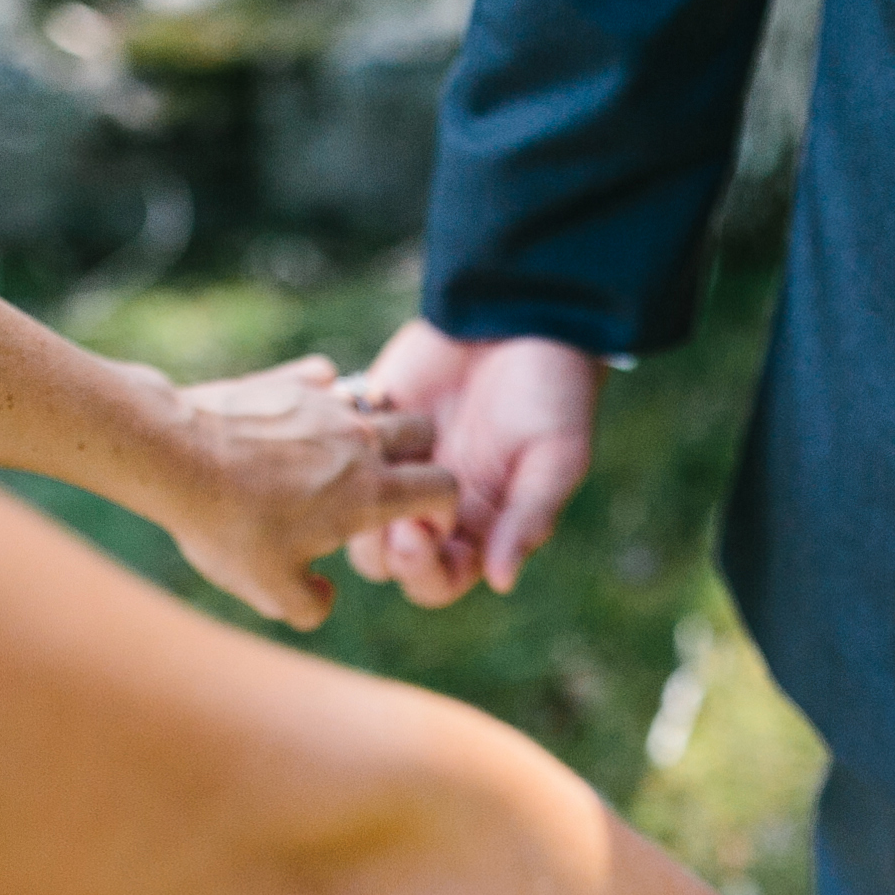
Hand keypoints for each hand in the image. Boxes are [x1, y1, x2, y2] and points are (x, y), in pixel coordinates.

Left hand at [126, 356, 457, 628]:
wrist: (171, 455)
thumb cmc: (226, 526)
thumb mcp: (269, 590)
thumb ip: (311, 604)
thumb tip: (323, 593)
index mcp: (372, 492)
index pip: (444, 488)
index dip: (441, 509)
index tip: (413, 522)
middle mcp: (360, 439)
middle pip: (422, 431)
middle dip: (416, 454)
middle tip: (383, 480)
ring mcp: (325, 402)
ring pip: (374, 402)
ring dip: (368, 425)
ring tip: (335, 453)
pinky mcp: (287, 379)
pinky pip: (322, 379)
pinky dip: (318, 397)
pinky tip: (292, 421)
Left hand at [347, 320, 600, 604]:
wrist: (526, 312)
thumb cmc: (554, 391)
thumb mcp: (556, 458)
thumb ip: (528, 519)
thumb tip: (502, 582)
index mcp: (480, 527)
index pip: (441, 580)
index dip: (423, 573)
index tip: (416, 537)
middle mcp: (436, 506)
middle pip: (388, 559)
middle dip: (381, 547)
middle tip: (387, 512)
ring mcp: (400, 466)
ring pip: (353, 513)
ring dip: (351, 503)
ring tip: (363, 473)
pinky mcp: (373, 421)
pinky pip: (342, 452)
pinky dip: (339, 448)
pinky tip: (351, 430)